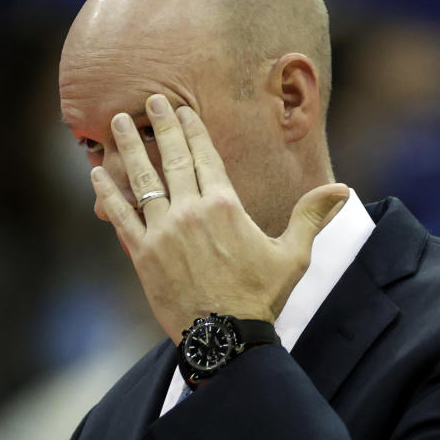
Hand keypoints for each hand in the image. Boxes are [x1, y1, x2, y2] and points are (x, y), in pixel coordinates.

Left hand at [91, 93, 349, 342]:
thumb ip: (310, 216)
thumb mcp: (292, 255)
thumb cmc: (260, 297)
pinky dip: (108, 193)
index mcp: (225, 206)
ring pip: (143, 180)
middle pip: (174, 159)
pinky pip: (120, 216)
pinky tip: (97, 173)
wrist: (224, 338)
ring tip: (116, 123)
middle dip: (161, 126)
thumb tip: (342, 190)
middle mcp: (191, 212)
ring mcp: (162, 232)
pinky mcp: (142, 254)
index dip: (193, 129)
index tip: (181, 109)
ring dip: (130, 149)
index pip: (206, 156)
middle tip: (150, 101)